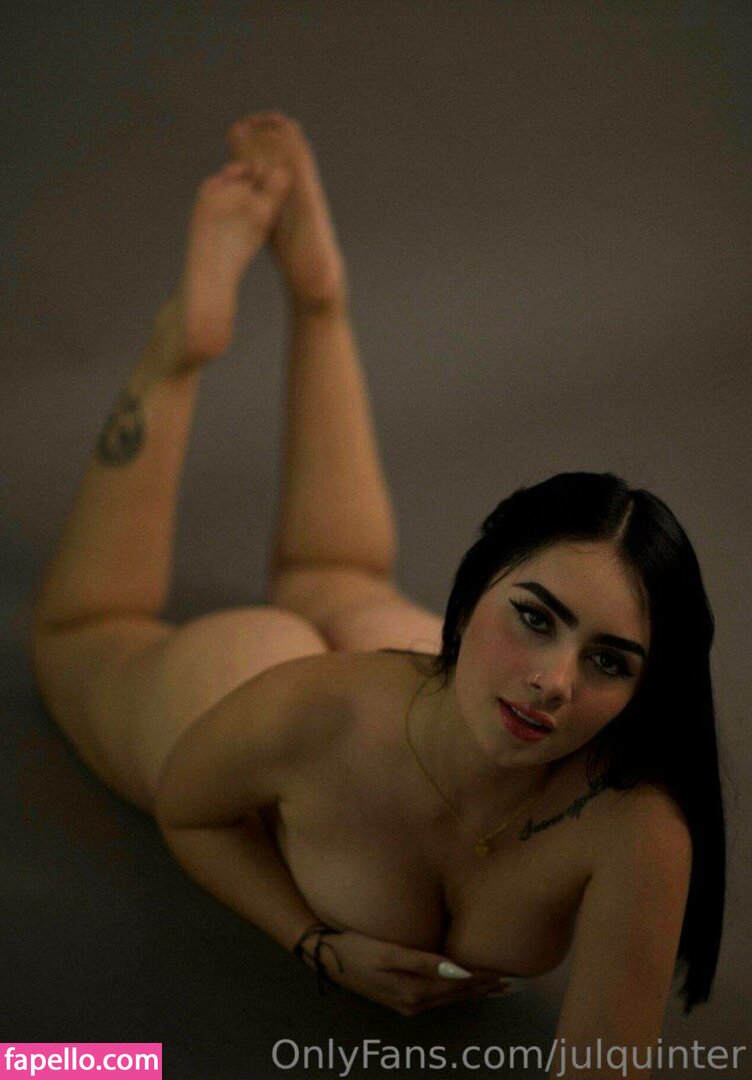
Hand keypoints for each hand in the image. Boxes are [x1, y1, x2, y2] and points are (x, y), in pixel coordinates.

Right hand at [310, 929, 504, 1015]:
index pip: (459, 984)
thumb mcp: (389, 952)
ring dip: (471, 993)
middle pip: (457, 995)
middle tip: (510, 982)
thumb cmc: (358, 947)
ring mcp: (406, 1005)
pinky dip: (455, 993)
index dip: (483, 978)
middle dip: (483, 988)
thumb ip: (424, 961)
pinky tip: (460, 987)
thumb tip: (458, 968)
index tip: (506, 972)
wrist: (328, 959)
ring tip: (493, 986)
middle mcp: (414, 1003)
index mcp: (415, 990)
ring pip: (448, 999)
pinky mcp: (400, 1000)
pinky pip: (437, 999)